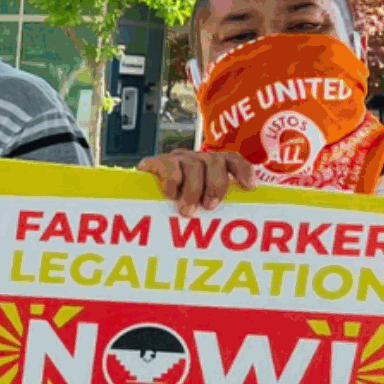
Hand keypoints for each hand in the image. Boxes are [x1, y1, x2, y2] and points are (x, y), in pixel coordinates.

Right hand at [136, 150, 254, 217]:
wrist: (135, 198)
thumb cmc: (174, 208)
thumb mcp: (199, 206)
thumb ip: (213, 206)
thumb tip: (240, 224)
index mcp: (210, 167)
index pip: (231, 159)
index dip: (243, 170)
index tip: (249, 187)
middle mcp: (195, 159)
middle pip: (214, 161)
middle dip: (215, 185)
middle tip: (209, 207)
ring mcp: (176, 159)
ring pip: (193, 165)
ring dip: (193, 190)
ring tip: (187, 211)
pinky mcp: (156, 162)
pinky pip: (170, 166)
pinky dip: (173, 182)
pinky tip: (170, 195)